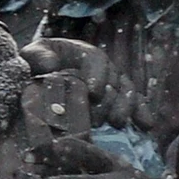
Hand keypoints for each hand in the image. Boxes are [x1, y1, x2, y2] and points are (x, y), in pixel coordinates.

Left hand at [20, 39, 149, 129]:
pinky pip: (134, 104)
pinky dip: (142, 113)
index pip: (95, 59)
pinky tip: (146, 125)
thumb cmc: (36, 65)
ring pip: (126, 92)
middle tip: (101, 119)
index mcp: (82, 52)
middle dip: (108, 99)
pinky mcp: (117, 102)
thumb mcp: (32, 56)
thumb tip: (50, 65)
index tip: (93, 93)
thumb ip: (37, 57)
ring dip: (125, 107)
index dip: (97, 75)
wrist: (38, 81)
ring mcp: (112, 84)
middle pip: (113, 80)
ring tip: (118, 123)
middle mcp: (101, 67)